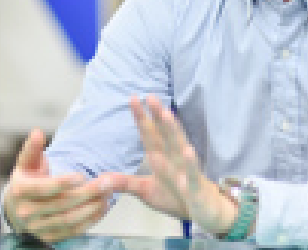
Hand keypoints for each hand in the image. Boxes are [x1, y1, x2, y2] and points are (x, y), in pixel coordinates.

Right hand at [4, 129, 116, 242]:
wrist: (16, 208)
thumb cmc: (26, 180)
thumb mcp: (26, 163)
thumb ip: (32, 148)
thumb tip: (38, 133)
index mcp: (20, 191)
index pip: (43, 188)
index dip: (62, 183)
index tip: (81, 175)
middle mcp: (26, 212)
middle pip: (61, 204)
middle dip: (87, 193)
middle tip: (107, 182)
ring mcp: (38, 227)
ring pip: (69, 219)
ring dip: (91, 207)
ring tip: (107, 194)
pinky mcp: (49, 237)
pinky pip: (72, 231)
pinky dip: (89, 220)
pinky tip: (101, 207)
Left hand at [114, 96, 237, 236]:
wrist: (205, 211)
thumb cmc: (176, 196)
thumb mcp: (146, 191)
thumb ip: (125, 183)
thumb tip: (101, 178)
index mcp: (161, 157)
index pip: (150, 134)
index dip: (141, 118)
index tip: (133, 99)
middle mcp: (174, 159)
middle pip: (164, 134)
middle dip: (157, 116)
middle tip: (151, 97)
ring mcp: (186, 171)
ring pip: (179, 147)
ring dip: (173, 131)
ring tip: (166, 114)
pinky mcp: (195, 187)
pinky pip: (192, 175)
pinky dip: (190, 165)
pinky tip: (188, 152)